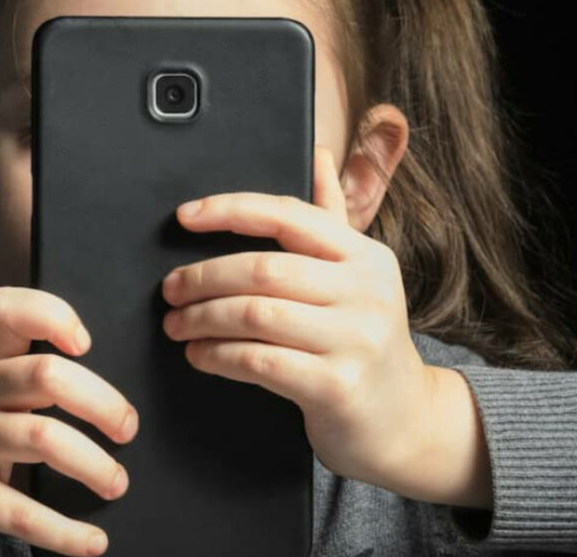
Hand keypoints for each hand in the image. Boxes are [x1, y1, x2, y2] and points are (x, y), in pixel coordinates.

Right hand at [0, 287, 138, 556]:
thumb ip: (40, 381)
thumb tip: (120, 405)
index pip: (6, 310)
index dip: (50, 314)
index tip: (87, 343)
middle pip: (47, 375)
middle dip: (102, 402)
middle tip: (128, 430)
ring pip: (43, 437)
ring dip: (94, 465)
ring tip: (117, 483)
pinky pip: (22, 511)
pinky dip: (66, 531)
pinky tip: (93, 542)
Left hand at [159, 144, 438, 491]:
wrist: (405, 421)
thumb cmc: (364, 342)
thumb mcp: (359, 277)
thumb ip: (332, 219)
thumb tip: (317, 155)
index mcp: (365, 256)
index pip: (288, 216)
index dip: (230, 210)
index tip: (184, 216)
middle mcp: (366, 291)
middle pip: (263, 269)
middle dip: (203, 277)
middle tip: (170, 290)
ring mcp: (355, 340)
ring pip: (255, 314)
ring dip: (202, 318)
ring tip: (177, 324)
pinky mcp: (338, 387)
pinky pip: (259, 362)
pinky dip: (218, 355)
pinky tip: (200, 355)